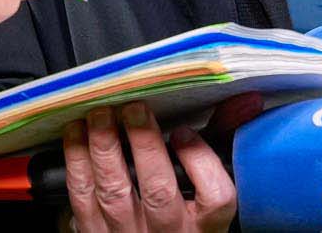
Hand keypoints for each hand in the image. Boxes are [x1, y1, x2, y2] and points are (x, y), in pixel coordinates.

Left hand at [62, 103, 236, 232]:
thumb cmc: (183, 216)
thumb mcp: (208, 187)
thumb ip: (222, 140)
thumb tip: (245, 100)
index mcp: (205, 225)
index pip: (215, 197)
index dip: (199, 161)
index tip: (185, 133)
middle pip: (159, 193)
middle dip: (143, 145)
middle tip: (134, 108)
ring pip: (115, 195)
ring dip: (104, 149)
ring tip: (100, 115)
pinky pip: (82, 202)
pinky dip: (77, 165)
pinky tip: (76, 136)